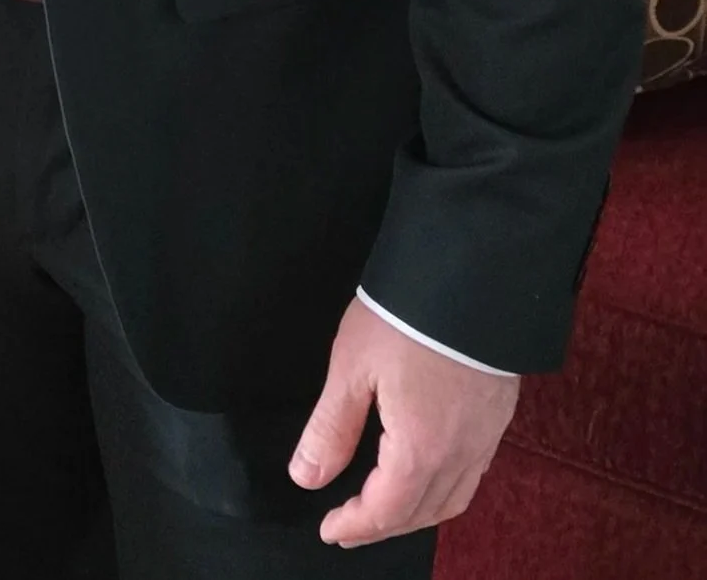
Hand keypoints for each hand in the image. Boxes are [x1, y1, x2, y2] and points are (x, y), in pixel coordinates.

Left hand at [290, 298, 518, 547]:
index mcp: (420, 450)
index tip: (329, 530)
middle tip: (350, 525)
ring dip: (416, 512)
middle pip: (422, 512)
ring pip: (453, 498)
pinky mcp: (500, 415)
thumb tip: (306, 477)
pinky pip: (473, 473)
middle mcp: (460, 454)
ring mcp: (486, 436)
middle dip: (384, 525)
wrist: (474, 275)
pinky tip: (428, 471)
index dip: (355, 526)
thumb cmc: (405, 318)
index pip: (386, 510)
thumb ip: (331, 427)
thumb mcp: (352, 367)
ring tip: (385, 508)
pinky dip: (445, 488)